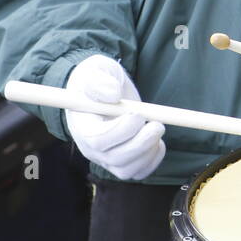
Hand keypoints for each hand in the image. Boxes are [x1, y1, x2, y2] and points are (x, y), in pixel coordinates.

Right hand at [64, 54, 164, 180]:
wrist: (105, 91)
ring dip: (148, 151)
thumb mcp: (96, 69)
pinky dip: (153, 160)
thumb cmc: (98, 78)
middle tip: (158, 125)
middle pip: (115, 159)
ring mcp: (106, 158)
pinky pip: (138, 172)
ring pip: (128, 169)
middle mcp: (91, 147)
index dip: (120, 132)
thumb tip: (112, 94)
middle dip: (141, 144)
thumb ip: (99, 80)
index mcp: (82, 125)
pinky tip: (157, 142)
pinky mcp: (122, 162)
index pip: (97, 140)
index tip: (138, 114)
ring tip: (156, 127)